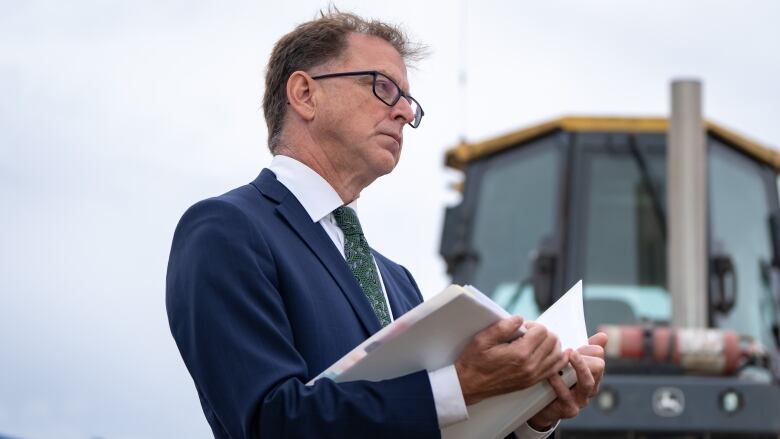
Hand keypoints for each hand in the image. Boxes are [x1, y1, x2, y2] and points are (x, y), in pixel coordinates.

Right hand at [454, 317, 569, 404]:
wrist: (470, 385)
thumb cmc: (474, 362)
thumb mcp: (483, 339)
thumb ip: (503, 327)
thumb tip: (519, 318)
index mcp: (519, 353)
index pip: (541, 331)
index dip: (532, 324)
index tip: (523, 327)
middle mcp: (530, 366)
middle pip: (552, 341)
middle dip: (542, 332)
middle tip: (529, 333)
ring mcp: (532, 375)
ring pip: (557, 354)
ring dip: (551, 344)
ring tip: (538, 341)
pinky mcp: (532, 381)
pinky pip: (554, 369)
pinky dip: (557, 359)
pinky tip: (552, 353)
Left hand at [527, 332, 606, 429]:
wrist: (540, 406)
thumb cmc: (557, 380)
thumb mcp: (569, 363)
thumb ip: (584, 349)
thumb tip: (603, 335)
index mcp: (592, 373)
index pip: (599, 356)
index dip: (589, 348)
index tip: (577, 344)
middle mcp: (590, 387)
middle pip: (598, 367)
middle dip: (584, 357)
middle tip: (571, 351)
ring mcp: (581, 399)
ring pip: (587, 382)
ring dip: (578, 367)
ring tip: (567, 356)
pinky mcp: (570, 409)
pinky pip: (566, 395)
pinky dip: (558, 383)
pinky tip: (550, 374)